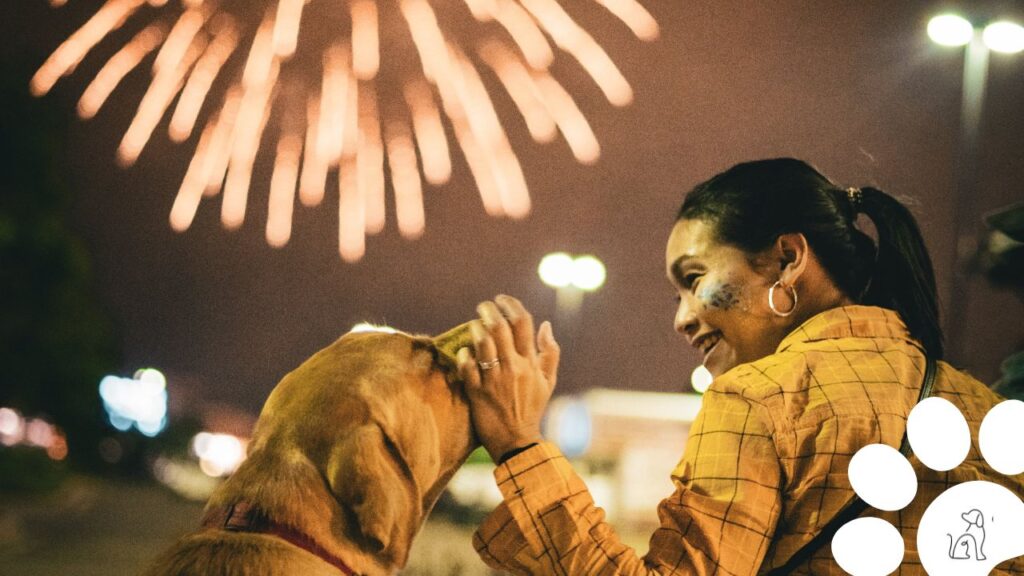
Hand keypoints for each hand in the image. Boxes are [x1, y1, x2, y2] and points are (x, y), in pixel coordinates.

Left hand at [457, 295, 559, 461]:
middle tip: (483, 306)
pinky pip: (466, 366)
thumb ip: (550, 352)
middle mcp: (514, 368)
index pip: (522, 322)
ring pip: (482, 343)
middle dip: (488, 310)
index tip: (501, 299)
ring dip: (475, 328)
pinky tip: (464, 351)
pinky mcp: (477, 393)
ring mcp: (494, 380)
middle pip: (499, 327)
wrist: (517, 441)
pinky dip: (463, 354)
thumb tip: (546, 324)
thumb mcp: (548, 381)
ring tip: (474, 325)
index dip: (510, 304)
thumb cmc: (532, 408)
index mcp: (531, 363)